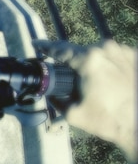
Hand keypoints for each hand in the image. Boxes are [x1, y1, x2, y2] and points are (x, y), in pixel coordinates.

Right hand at [36, 40, 136, 161]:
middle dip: (75, 65)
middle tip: (74, 83)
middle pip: (82, 53)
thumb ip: (57, 100)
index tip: (36, 43)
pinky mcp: (136, 58)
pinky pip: (116, 57)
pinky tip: (112, 84)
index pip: (60, 50)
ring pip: (100, 54)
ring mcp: (125, 52)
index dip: (45, 47)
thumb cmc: (109, 120)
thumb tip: (51, 94)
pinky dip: (110, 67)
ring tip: (98, 87)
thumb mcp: (73, 114)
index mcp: (89, 60)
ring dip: (94, 65)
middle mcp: (107, 50)